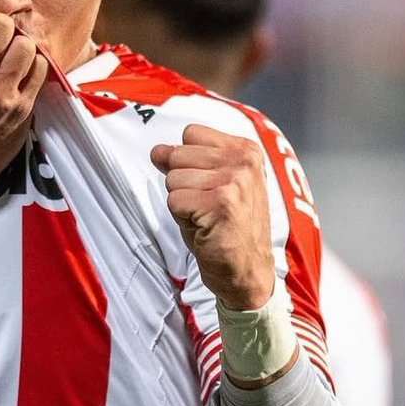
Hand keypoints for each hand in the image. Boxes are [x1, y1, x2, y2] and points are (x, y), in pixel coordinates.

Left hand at [151, 124, 274, 309]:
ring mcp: (233, 181)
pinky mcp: (220, 203)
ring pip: (173, 179)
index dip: (187, 162)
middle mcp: (243, 161)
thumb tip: (157, 150)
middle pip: (177, 155)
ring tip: (206, 218)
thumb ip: (186, 163)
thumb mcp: (211, 187)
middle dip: (182, 184)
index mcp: (246, 150)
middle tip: (206, 207)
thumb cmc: (228, 230)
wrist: (248, 271)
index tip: (208, 186)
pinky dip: (181, 218)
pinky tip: (204, 228)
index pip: (191, 134)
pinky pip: (174, 200)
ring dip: (182, 203)